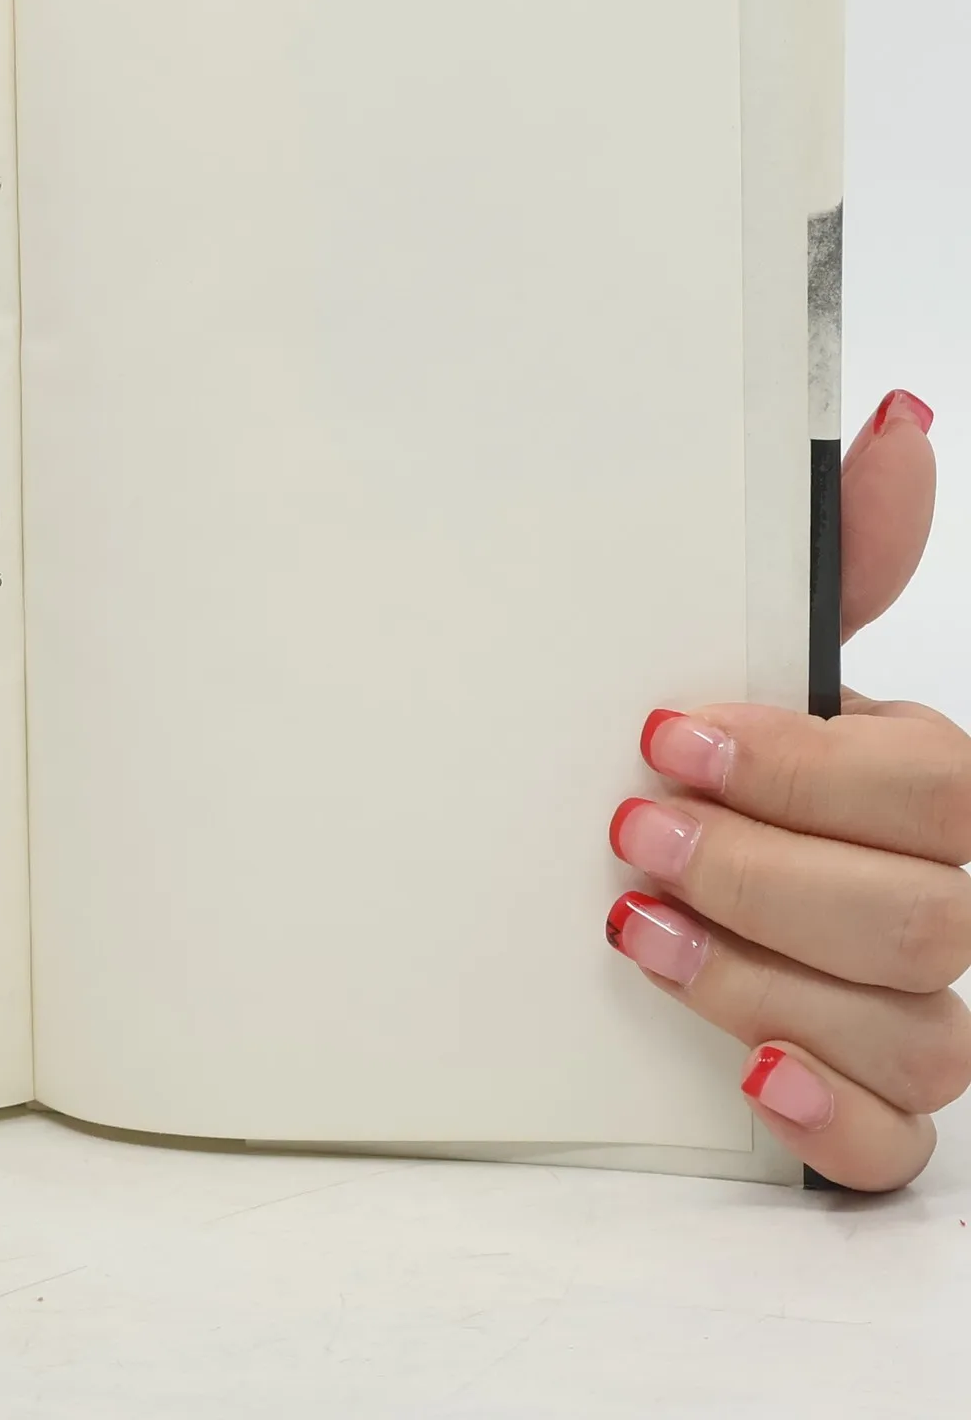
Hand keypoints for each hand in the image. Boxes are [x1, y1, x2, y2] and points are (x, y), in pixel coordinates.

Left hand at [608, 388, 967, 1189]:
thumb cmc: (733, 759)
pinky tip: (750, 1077)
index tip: (668, 737)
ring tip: (636, 930)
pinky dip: (828, 1117)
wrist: (675, 857)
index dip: (806, 772)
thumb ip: (836, 560)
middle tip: (636, 833)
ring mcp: (909, 1014)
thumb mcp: (771, 656)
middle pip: (923, 922)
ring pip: (916, 1036)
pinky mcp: (866, 1108)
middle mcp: (938, 906)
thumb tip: (891, 424)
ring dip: (760, 982)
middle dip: (764, 876)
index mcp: (923, 793)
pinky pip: (895, 1149)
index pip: (936, 793)